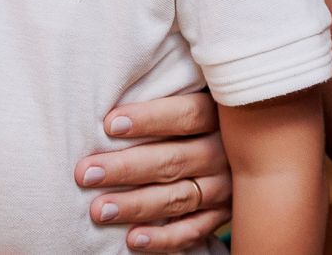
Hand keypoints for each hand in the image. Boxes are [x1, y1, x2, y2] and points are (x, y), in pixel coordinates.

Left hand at [74, 93, 231, 251]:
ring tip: (99, 210)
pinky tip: (133, 239)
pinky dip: (164, 238)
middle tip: (85, 173)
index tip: (109, 124)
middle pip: (174, 160)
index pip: (186, 115)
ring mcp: (225, 187)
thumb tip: (112, 95)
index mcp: (219, 116)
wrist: (245, 150)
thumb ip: (167, 92)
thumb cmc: (196, 117)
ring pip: (179, 198)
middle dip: (126, 168)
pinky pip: (193, 231)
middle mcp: (225, 152)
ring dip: (136, 204)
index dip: (149, 119)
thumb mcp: (196, 95)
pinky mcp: (221, 215)